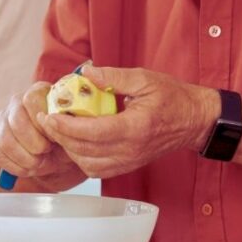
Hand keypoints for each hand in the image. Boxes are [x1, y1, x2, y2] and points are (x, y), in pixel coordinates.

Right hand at [0, 82, 85, 188]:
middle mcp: (17, 100)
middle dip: (33, 144)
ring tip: (38, 163)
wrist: (55, 154)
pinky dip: (12, 166)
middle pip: (17, 121)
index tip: (54, 138)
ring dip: (23, 158)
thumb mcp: (72, 132)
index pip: (31, 99)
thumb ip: (66, 127)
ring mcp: (2, 116)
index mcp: (38, 92)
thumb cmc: (65, 139)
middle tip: (46, 153)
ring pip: (5, 140)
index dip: (42, 122)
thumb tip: (59, 126)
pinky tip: (25, 169)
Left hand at [38, 65, 219, 178]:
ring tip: (59, 129)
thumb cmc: (172, 97)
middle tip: (47, 119)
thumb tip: (85, 72)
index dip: (67, 126)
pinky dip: (81, 157)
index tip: (50, 115)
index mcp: (135, 127)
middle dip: (61, 136)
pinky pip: (98, 169)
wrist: (194, 121)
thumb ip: (114, 76)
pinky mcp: (128, 166)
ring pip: (88, 165)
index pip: (93, 132)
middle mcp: (131, 150)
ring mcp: (130, 161)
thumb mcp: (145, 78)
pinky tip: (75, 141)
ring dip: (69, 149)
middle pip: (85, 151)